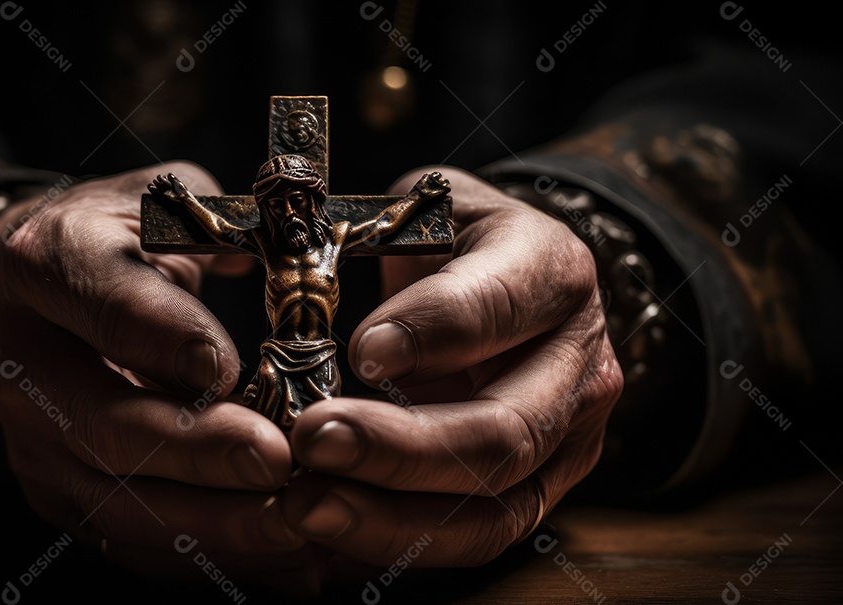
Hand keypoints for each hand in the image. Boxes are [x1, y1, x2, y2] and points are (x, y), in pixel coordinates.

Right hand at [0, 161, 314, 587]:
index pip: (102, 304)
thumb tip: (292, 266)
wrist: (48, 294)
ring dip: (214, 520)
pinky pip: (132, 539)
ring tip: (298, 520)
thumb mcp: (165, 204)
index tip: (226, 366)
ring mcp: (34, 437)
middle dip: (197, 450)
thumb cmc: (127, 240)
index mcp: (47, 266)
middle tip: (277, 459)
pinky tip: (281, 554)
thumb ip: (222, 226)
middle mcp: (24, 359)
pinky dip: (209, 553)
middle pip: (103, 421)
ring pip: (118, 499)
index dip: (161, 337)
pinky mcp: (59, 490)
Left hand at [284, 166, 622, 570]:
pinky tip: (331, 535)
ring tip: (306, 505)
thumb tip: (302, 298)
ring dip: (392, 517)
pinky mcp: (542, 490)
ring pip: (494, 502)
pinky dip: (398, 543)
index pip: (501, 304)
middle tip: (314, 441)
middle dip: (401, 447)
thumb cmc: (451, 245)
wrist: (513, 287)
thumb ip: (377, 243)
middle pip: (506, 429)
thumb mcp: (422, 215)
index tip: (360, 351)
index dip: (434, 331)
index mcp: (552, 271)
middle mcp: (579, 361)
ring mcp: (571, 437)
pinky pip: (475, 537)